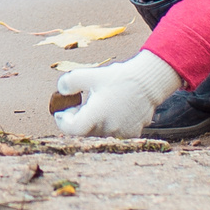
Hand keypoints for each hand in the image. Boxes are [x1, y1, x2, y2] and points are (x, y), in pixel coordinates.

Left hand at [51, 50, 182, 137]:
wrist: (148, 83)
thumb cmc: (119, 78)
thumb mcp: (91, 75)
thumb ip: (70, 82)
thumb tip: (60, 91)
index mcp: (97, 115)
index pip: (72, 130)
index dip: (63, 122)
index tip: (61, 112)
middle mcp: (108, 128)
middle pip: (84, 132)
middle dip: (76, 120)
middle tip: (76, 106)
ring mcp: (121, 134)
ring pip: (97, 134)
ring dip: (91, 124)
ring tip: (95, 107)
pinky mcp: (131, 135)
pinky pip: (112, 135)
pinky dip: (106, 126)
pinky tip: (110, 112)